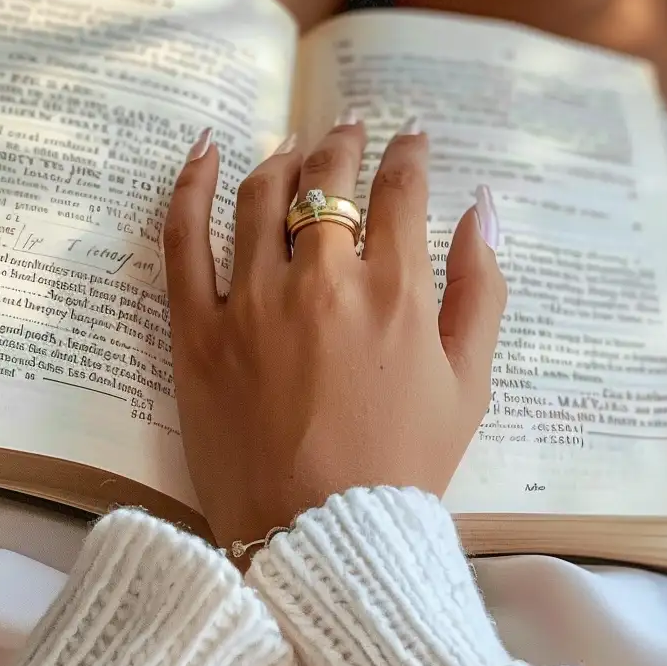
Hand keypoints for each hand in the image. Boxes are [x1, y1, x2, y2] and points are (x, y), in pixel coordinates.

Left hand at [162, 121, 504, 552]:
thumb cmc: (401, 468)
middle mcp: (321, 282)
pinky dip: (190, 183)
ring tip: (292, 144)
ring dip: (281, 158)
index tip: (410, 139)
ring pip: (259, 195)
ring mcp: (251, 300)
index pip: (400, 193)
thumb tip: (484, 211)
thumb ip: (480, 292)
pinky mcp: (195, 325)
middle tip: (350, 128)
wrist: (317, 538)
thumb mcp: (467, 387)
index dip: (407, 156)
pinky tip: (203, 149)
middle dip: (343, 144)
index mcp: (394, 295)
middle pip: (327, 181)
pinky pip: (182, 235)